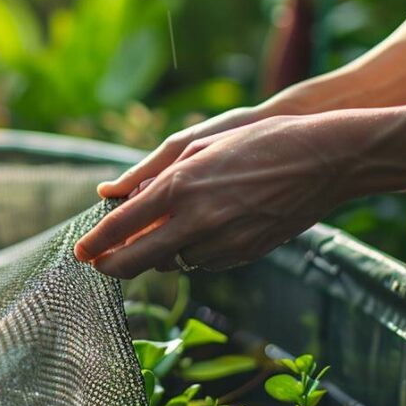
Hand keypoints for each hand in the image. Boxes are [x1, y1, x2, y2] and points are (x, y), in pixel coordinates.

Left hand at [75, 114, 356, 278]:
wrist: (326, 160)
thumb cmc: (260, 140)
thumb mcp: (199, 144)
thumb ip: (150, 172)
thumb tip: (109, 192)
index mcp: (180, 186)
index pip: (121, 227)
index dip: (94, 244)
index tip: (79, 253)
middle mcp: (196, 219)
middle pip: (135, 261)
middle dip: (111, 266)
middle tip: (98, 264)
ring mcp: (222, 241)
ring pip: (170, 264)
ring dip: (154, 255)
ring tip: (148, 238)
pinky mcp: (244, 254)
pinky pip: (202, 263)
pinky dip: (189, 253)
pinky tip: (193, 234)